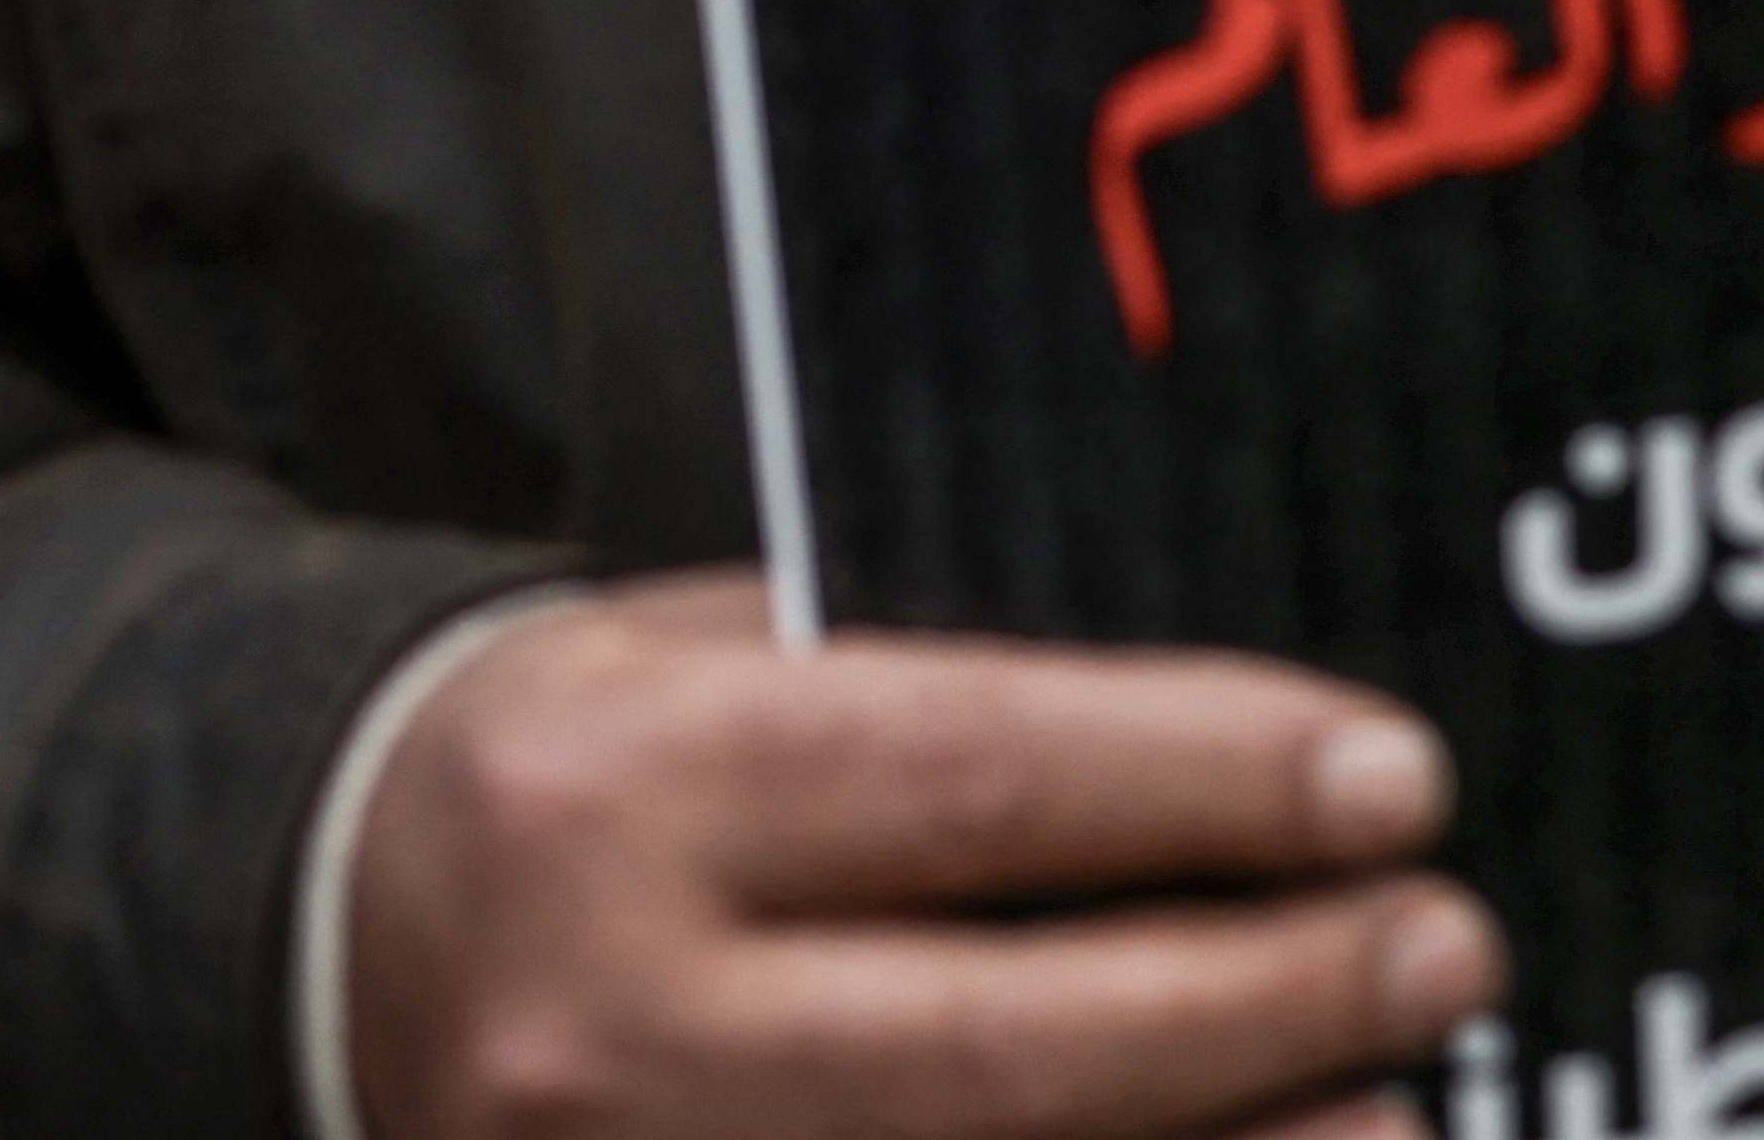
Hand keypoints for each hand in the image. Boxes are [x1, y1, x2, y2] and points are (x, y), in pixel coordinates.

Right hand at [343, 579, 1490, 1139]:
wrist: (323, 953)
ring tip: (1398, 1107)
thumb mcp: (678, 668)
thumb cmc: (553, 792)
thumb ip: (906, 704)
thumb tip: (1215, 762)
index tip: (1386, 777)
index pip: (962, 781)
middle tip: (1440, 945)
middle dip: (1269, 997)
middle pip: (1017, 1043)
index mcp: (606, 798)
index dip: (1202, 781)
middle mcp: (615, 1025)